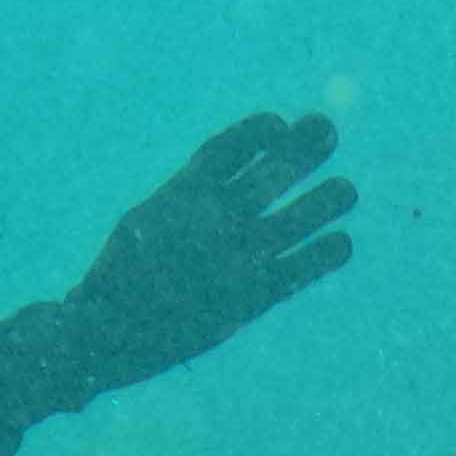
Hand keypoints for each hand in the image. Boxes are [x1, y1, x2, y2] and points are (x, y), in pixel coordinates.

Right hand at [49, 111, 355, 392]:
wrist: (108, 332)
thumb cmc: (122, 277)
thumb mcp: (143, 220)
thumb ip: (185, 197)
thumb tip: (221, 175)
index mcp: (182, 193)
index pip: (231, 146)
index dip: (260, 130)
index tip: (279, 124)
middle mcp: (215, 218)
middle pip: (274, 171)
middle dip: (305, 147)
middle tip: (327, 130)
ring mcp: (237, 257)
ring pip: (300, 216)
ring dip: (329, 200)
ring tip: (347, 190)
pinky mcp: (253, 296)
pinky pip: (303, 268)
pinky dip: (327, 253)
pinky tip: (342, 243)